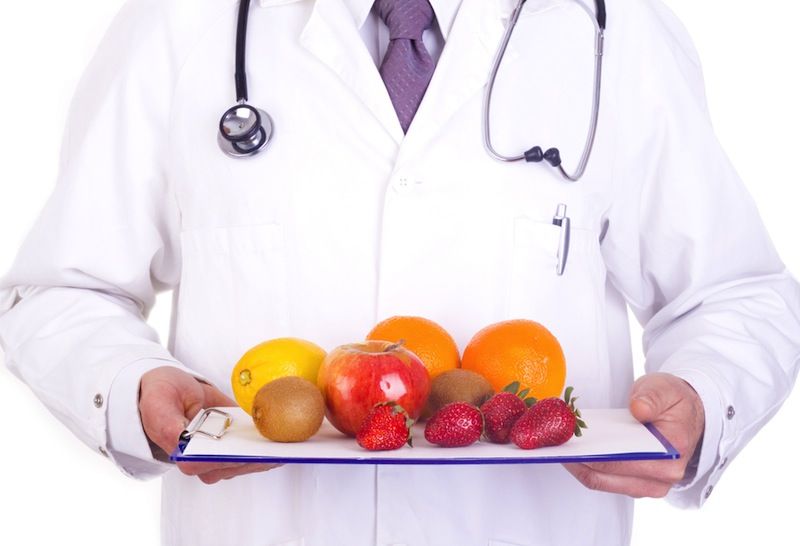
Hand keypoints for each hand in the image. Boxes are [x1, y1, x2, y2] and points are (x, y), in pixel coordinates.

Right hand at [139, 366, 280, 483]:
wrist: (171, 388)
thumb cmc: (160, 395)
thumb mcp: (158, 402)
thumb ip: (165, 422)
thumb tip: (179, 440)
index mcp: (183, 455)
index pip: (214, 463)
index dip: (236, 460)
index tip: (257, 453)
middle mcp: (204, 461)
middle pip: (238, 464)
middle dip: (261, 457)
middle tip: (284, 447)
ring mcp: (221, 455)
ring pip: (250, 460)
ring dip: (271, 452)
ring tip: (293, 443)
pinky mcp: (234, 444)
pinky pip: (255, 448)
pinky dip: (272, 443)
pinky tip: (289, 437)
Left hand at [563, 372, 704, 497]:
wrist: (688, 414)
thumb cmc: (675, 402)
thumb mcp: (665, 389)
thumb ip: (652, 397)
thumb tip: (639, 410)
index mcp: (672, 453)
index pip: (623, 460)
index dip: (592, 454)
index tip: (568, 442)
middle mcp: (664, 478)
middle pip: (607, 475)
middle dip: (578, 461)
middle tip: (552, 445)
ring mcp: (650, 485)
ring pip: (602, 482)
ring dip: (577, 467)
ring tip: (555, 449)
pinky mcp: (637, 484)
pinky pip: (605, 480)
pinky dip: (585, 468)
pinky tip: (569, 453)